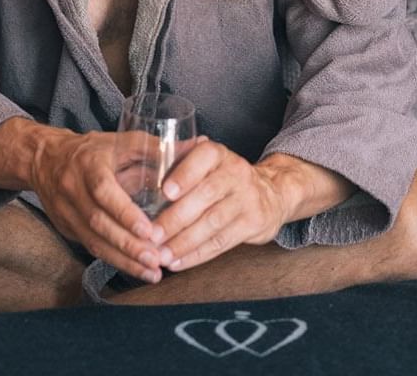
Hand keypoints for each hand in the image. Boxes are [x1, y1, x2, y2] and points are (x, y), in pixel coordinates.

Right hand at [29, 130, 168, 283]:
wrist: (47, 160)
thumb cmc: (94, 150)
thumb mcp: (122, 141)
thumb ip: (157, 148)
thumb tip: (197, 146)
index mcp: (88, 164)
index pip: (104, 192)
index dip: (125, 213)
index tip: (150, 230)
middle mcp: (73, 189)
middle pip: (99, 223)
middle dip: (129, 244)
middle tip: (157, 258)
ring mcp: (67, 212)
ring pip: (94, 241)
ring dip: (124, 259)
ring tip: (152, 271)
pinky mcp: (67, 229)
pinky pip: (91, 248)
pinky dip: (115, 261)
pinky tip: (137, 270)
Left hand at [150, 137, 288, 271]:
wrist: (270, 193)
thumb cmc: (224, 180)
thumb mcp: (208, 165)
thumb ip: (180, 166)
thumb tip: (145, 175)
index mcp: (219, 154)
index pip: (203, 158)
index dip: (185, 174)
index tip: (165, 191)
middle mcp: (236, 173)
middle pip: (206, 195)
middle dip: (176, 217)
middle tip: (152, 235)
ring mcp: (248, 199)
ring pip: (213, 222)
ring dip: (184, 242)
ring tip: (161, 255)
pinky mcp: (253, 223)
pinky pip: (222, 242)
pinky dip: (197, 255)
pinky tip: (178, 262)